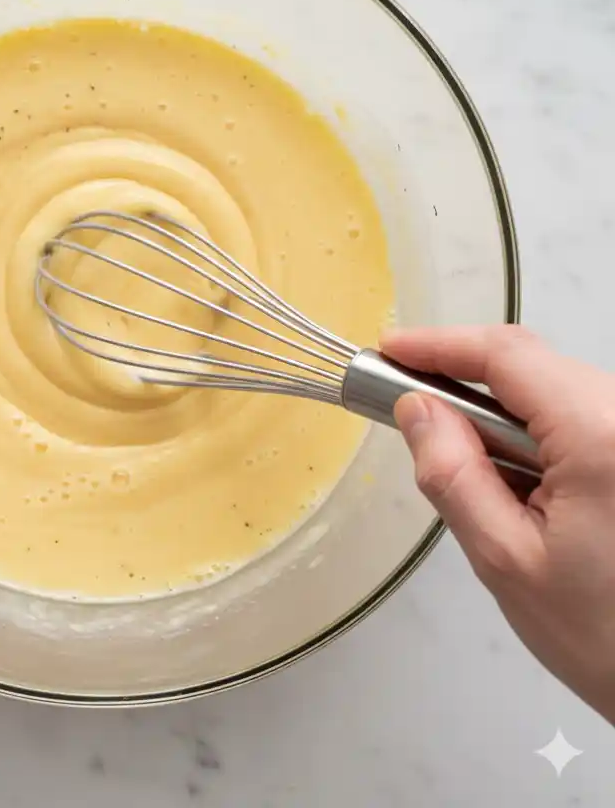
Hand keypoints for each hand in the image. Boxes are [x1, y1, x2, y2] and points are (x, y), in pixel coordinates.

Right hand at [383, 325, 614, 724]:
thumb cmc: (608, 638)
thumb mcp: (506, 560)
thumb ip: (453, 475)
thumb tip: (416, 409)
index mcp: (603, 438)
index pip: (509, 357)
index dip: (441, 345)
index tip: (391, 350)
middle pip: (534, 366)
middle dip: (465, 379)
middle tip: (408, 409)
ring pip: (557, 390)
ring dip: (501, 413)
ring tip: (471, 469)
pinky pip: (583, 416)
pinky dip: (537, 432)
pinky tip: (519, 479)